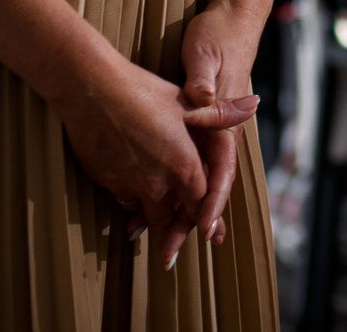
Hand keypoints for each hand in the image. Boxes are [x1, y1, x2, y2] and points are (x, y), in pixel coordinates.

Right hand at [56, 53, 248, 268]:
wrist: (92, 91)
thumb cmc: (143, 91)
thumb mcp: (187, 102)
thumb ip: (221, 114)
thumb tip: (254, 105)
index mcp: (183, 164)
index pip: (201, 202)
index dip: (207, 218)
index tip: (211, 236)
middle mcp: (158, 182)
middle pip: (171, 218)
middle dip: (173, 234)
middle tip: (170, 255)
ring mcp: (130, 185)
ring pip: (145, 213)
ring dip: (149, 222)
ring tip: (146, 234)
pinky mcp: (106, 182)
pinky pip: (124, 199)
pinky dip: (130, 203)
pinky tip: (130, 203)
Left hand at [177, 0, 266, 251]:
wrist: (230, 19)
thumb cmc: (218, 35)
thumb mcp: (208, 55)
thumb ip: (206, 80)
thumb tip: (204, 97)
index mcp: (222, 121)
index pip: (220, 170)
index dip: (212, 202)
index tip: (203, 229)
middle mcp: (216, 132)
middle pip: (205, 187)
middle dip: (189, 223)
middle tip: (170, 254)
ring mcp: (204, 132)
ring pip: (190, 182)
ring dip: (174, 213)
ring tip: (154, 242)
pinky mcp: (190, 126)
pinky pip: (179, 167)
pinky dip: (166, 191)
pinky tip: (144, 206)